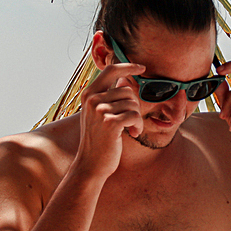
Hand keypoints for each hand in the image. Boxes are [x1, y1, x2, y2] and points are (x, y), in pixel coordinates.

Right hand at [75, 62, 144, 178]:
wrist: (90, 164)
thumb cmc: (98, 139)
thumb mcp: (99, 114)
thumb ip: (109, 97)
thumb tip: (125, 80)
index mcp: (89, 94)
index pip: (111, 70)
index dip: (128, 66)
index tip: (142, 68)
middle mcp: (92, 99)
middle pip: (127, 91)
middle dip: (134, 106)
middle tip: (130, 121)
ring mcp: (100, 110)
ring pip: (133, 104)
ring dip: (137, 118)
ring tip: (130, 129)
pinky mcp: (110, 123)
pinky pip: (135, 116)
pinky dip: (138, 126)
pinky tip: (133, 134)